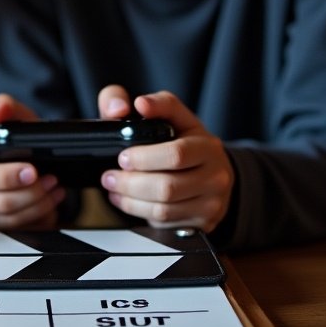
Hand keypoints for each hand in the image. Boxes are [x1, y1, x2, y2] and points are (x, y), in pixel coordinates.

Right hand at [0, 94, 65, 228]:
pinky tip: (51, 199)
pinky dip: (42, 216)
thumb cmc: (17, 141)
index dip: (6, 176)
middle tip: (51, 178)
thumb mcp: (15, 118)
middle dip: (32, 192)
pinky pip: (22, 230)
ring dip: (40, 203)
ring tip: (54, 185)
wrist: (29, 160)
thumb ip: (5, 106)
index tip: (32, 170)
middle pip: (0, 202)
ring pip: (13, 219)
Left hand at [97, 86, 231, 231]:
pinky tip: (127, 201)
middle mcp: (216, 174)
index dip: (143, 157)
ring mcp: (212, 201)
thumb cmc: (185, 141)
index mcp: (207, 146)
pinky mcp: (204, 222)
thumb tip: (138, 104)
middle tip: (109, 175)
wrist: (212, 173)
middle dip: (130, 182)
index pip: (176, 154)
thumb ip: (156, 104)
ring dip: (130, 199)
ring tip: (113, 188)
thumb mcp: (175, 117)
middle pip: (167, 186)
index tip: (122, 156)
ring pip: (164, 208)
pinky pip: (166, 223)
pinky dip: (139, 213)